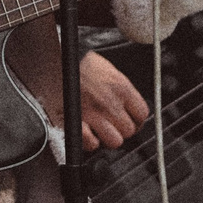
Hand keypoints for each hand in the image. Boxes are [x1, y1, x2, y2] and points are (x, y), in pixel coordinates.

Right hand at [8, 22, 150, 151]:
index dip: (136, 120)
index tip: (130, 120)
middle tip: (112, 124)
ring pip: (115, 141)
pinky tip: (88, 132)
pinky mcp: (77, 122)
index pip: (142, 115)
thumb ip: (123, 92)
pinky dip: (90, 141)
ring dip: (107, 138)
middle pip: (129, 130)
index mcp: (121, 88)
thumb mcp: (111, 72)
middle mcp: (110, 102)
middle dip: (121, 129)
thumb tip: (131, 109)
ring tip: (100, 129)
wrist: (59, 59)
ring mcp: (94, 114)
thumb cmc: (82, 64)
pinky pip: (92, 144)